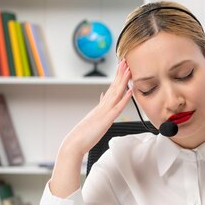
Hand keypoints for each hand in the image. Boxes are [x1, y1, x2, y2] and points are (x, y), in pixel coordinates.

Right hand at [50, 60, 132, 197]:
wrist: (74, 143)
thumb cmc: (84, 134)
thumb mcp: (94, 119)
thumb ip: (100, 107)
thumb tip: (103, 97)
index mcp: (101, 107)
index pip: (111, 88)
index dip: (117, 77)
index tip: (122, 67)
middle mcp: (102, 106)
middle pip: (113, 86)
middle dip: (120, 73)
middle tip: (125, 60)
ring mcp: (104, 112)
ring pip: (115, 93)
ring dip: (123, 80)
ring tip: (128, 68)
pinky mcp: (106, 120)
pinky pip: (117, 108)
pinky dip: (124, 98)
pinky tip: (130, 91)